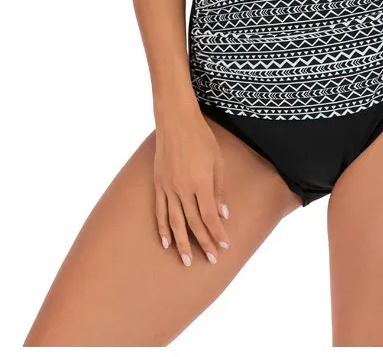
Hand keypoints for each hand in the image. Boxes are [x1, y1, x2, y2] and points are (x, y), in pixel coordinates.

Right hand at [152, 109, 231, 266]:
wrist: (176, 121)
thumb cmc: (201, 138)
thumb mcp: (217, 161)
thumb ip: (219, 189)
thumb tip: (223, 214)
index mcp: (200, 182)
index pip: (210, 216)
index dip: (218, 233)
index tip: (225, 246)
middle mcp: (183, 188)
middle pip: (194, 222)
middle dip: (203, 243)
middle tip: (210, 260)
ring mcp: (168, 187)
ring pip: (175, 222)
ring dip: (182, 243)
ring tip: (186, 261)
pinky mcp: (158, 183)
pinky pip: (160, 211)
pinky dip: (162, 228)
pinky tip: (166, 242)